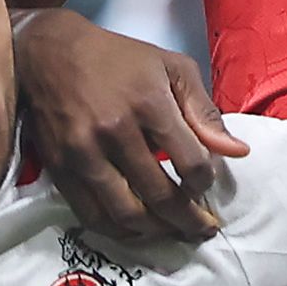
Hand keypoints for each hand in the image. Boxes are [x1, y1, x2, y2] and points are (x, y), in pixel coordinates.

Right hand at [17, 9, 246, 240]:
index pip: (192, 164)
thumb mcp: (171, 68)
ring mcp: (84, 154)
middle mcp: (115, 132)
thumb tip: (238, 152)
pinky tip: (136, 229)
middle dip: (188, 220)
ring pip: (126, 215)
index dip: (205, 183)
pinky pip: (92, 216)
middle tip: (202, 229)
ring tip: (172, 231)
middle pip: (161, 197)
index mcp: (149, 104)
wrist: (48, 53)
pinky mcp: (60, 168)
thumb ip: (205, 112)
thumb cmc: (118, 59)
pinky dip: (118, 231)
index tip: (205, 185)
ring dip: (156, 232)